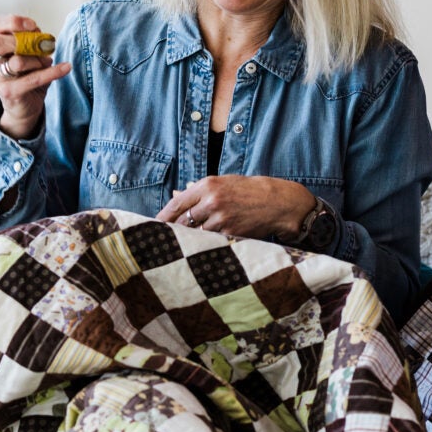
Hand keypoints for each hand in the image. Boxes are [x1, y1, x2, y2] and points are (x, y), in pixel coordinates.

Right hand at [0, 14, 71, 138]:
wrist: (25, 105)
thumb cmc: (27, 74)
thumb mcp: (30, 53)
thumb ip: (32, 40)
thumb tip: (40, 34)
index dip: (13, 22)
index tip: (33, 25)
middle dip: (21, 41)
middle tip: (40, 46)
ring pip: (17, 62)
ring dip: (38, 60)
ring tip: (47, 62)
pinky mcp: (8, 92)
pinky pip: (32, 79)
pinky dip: (52, 72)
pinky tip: (66, 67)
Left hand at [157, 176, 317, 242]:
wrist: (278, 202)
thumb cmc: (249, 190)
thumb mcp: (224, 182)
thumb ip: (198, 190)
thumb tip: (174, 195)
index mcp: (208, 185)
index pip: (176, 203)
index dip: (163, 216)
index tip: (153, 225)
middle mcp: (212, 201)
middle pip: (182, 221)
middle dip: (174, 231)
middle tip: (164, 239)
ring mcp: (221, 218)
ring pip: (196, 234)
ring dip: (190, 240)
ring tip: (184, 246)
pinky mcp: (230, 233)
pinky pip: (211, 242)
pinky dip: (207, 245)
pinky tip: (204, 248)